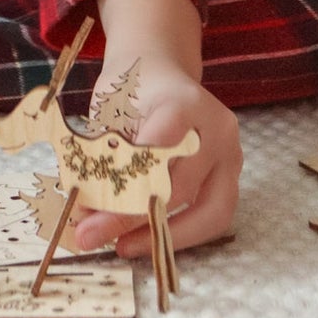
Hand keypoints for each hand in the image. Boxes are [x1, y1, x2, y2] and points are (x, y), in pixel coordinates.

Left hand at [71, 0, 241, 257]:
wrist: (160, 71)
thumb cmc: (131, 88)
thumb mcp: (107, 111)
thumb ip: (101, 158)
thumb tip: (85, 215)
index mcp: (183, 103)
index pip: (157, 152)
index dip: (125, 189)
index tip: (91, 216)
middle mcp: (216, 129)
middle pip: (180, 186)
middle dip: (134, 219)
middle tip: (93, 235)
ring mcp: (231, 153)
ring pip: (210, 212)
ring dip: (165, 237)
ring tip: (124, 247)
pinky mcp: (232, 174)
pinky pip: (214, 214)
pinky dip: (182, 232)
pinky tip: (150, 237)